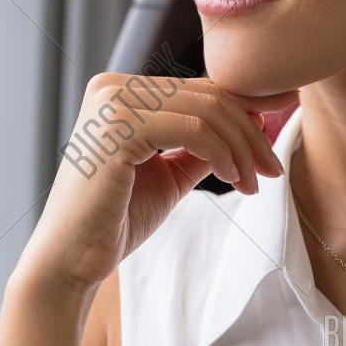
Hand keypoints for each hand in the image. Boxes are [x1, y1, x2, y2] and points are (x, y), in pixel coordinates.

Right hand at [17, 74, 298, 291]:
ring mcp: (111, 103)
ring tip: (253, 183)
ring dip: (241, 149)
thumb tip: (252, 120)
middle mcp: (111, 86)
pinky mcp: (117, 127)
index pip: (196, 90)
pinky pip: (193, 131)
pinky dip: (223, 154)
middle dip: (249, 133)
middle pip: (205, 96)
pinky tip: (232, 180)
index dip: (243, 111)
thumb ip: (202, 145)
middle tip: (273, 169)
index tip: (272, 139)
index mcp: (117, 91)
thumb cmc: (116, 219)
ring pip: (206, 111)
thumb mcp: (169, 173)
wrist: (72, 259)